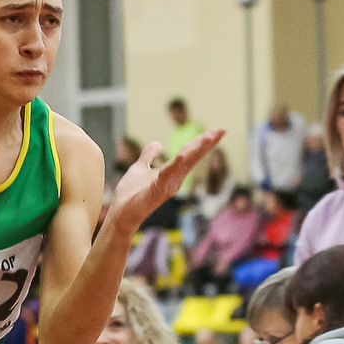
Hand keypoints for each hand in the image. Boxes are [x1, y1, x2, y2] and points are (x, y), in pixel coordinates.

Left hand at [107, 129, 223, 233]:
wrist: (121, 214)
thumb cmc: (131, 194)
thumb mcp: (140, 168)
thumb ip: (149, 155)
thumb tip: (158, 144)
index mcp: (172, 172)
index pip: (190, 153)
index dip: (203, 141)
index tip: (219, 130)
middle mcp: (175, 178)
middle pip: (193, 157)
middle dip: (207, 143)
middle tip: (222, 130)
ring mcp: (168, 185)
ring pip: (185, 163)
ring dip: (197, 150)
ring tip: (208, 137)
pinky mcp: (157, 190)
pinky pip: (167, 175)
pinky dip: (175, 165)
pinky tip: (181, 154)